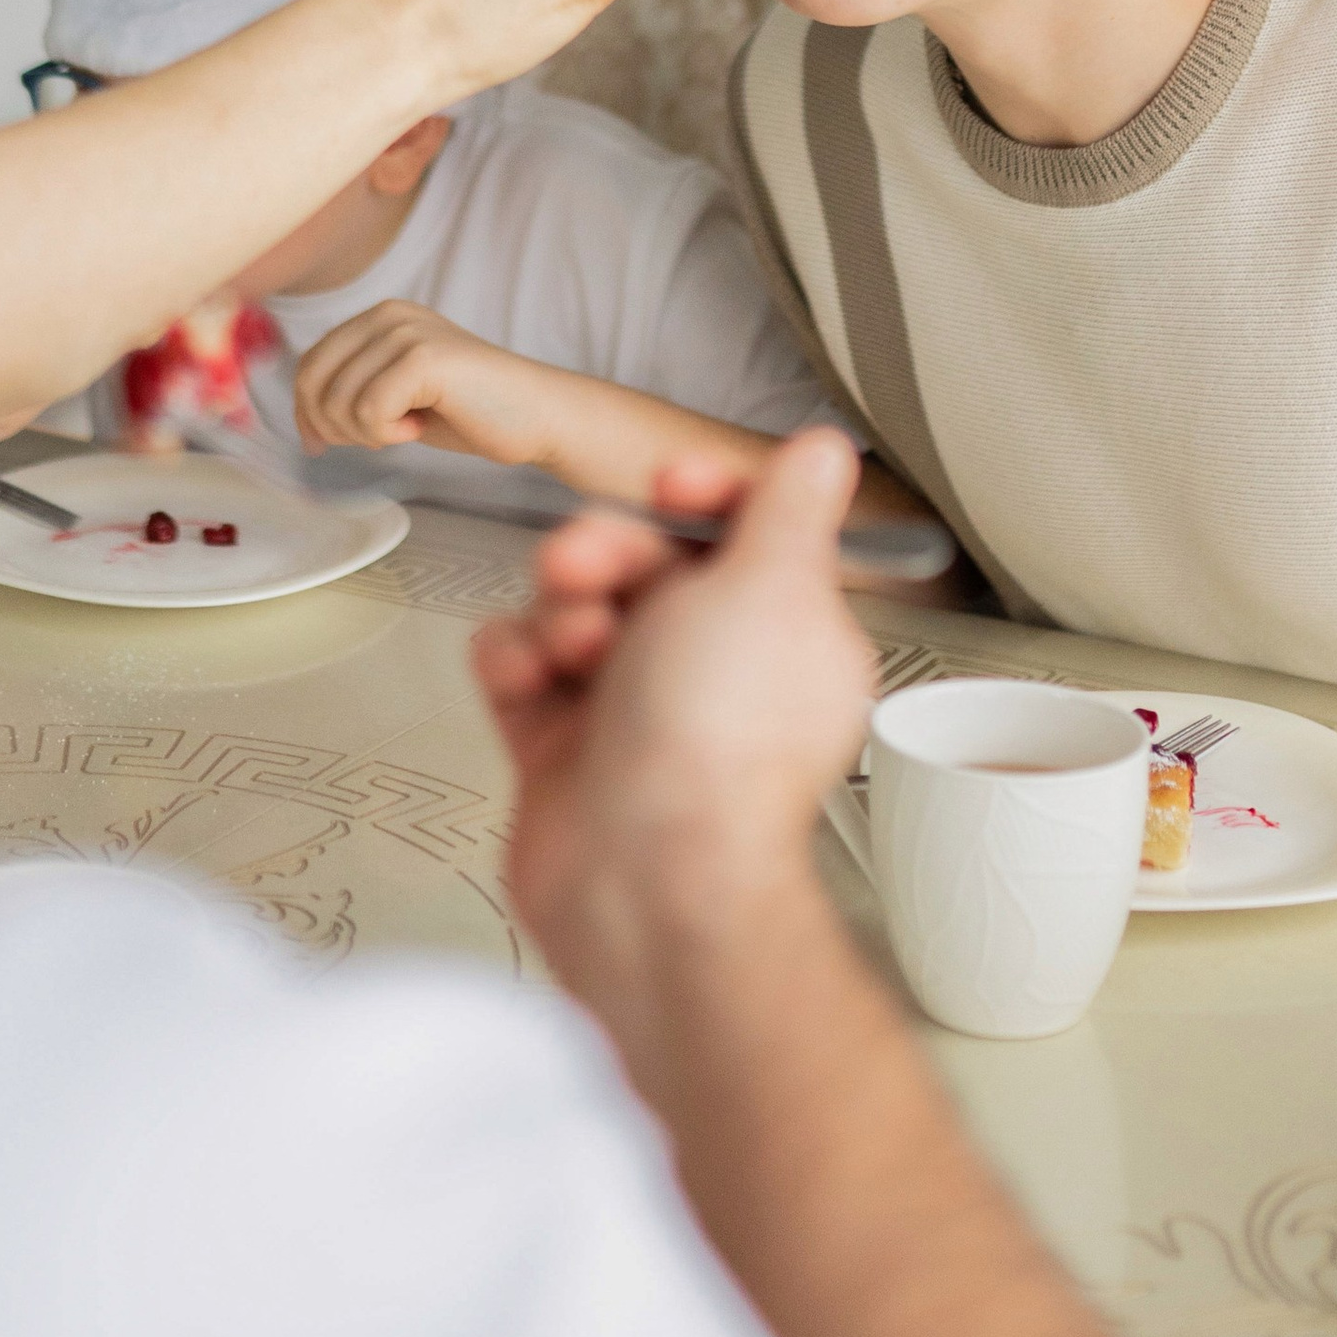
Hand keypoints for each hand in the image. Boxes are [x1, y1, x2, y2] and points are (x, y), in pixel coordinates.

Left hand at [294, 301, 558, 462]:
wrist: (535, 414)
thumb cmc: (469, 410)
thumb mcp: (398, 393)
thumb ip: (354, 389)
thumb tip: (304, 418)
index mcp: (379, 317)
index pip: (310, 364)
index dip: (306, 412)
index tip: (322, 444)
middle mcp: (389, 315)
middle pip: (313, 382)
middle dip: (333, 426)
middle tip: (377, 438)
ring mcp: (406, 332)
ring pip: (339, 401)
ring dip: (367, 434)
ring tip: (407, 427)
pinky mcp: (423, 358)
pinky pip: (369, 412)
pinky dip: (388, 434)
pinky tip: (420, 426)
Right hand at [472, 431, 875, 1009]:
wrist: (646, 881)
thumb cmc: (720, 748)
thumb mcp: (773, 587)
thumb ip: (789, 510)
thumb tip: (822, 454)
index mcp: (783, 630)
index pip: (740, 532)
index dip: (699, 496)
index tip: (672, 488)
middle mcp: (712, 670)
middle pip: (645, 561)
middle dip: (607, 548)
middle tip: (586, 567)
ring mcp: (633, 711)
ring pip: (574, 605)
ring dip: (558, 606)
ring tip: (569, 646)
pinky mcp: (563, 749)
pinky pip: (521, 666)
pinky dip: (514, 661)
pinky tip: (527, 677)